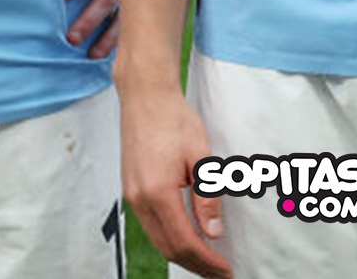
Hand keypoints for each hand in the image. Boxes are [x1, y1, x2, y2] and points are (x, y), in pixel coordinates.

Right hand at [122, 83, 231, 278]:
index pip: (184, 241)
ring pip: (157, 239)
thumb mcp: (200, 155)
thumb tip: (213, 233)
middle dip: (195, 264)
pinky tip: (187, 236)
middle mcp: (139, 200)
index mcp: (157, 192)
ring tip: (207, 260)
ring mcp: (131, 195)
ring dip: (182, 253)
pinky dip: (170, 237)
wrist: (145, 95)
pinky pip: (150, 224)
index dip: (206, 260)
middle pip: (167, 248)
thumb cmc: (174, 118)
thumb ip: (206, 197)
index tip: (225, 269)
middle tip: (219, 273)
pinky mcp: (130, 189)